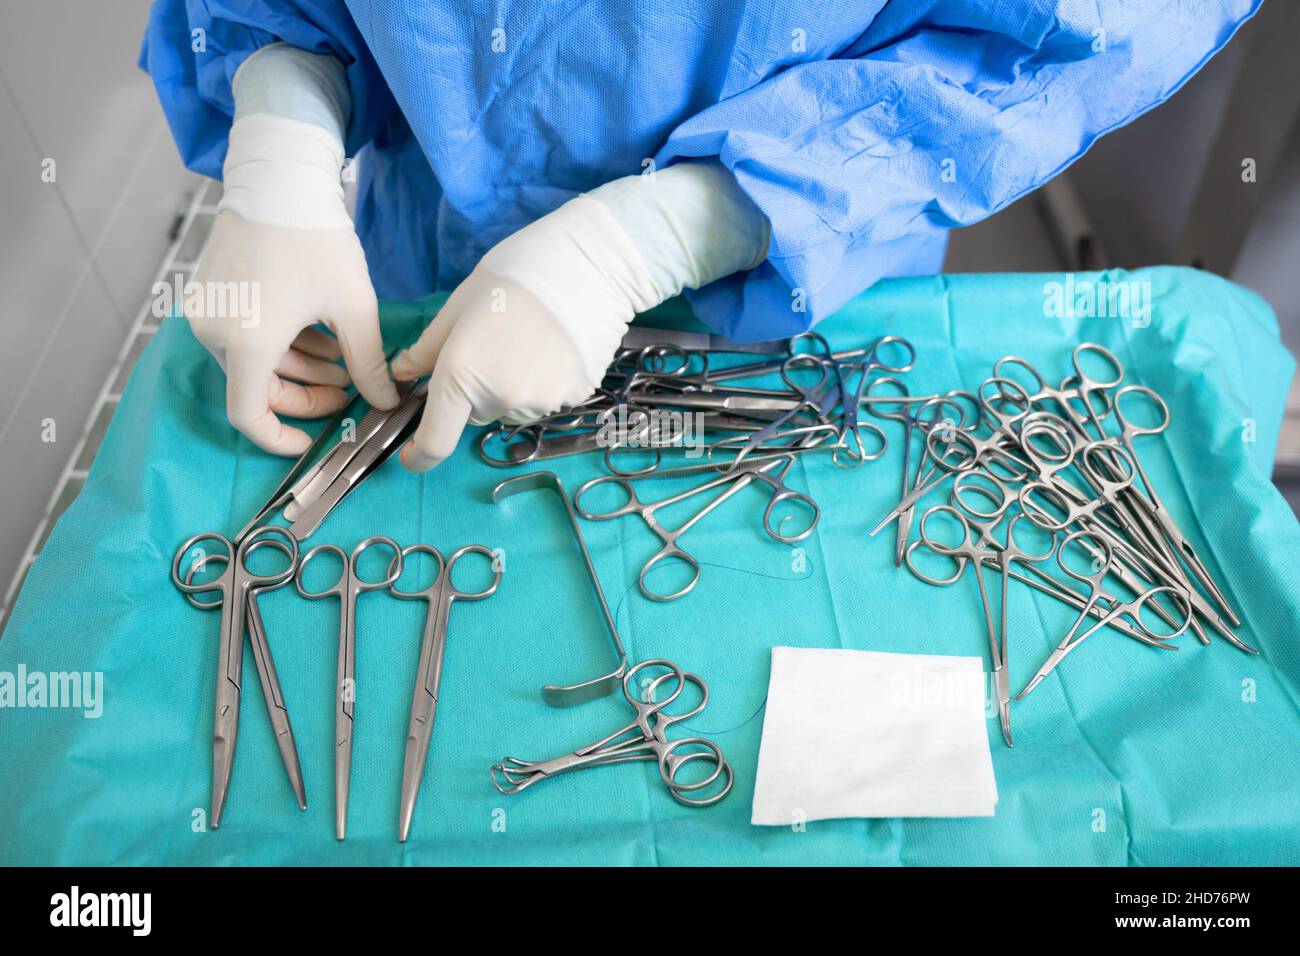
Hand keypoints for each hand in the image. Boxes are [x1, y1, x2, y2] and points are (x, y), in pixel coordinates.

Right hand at [187, 210, 398, 454]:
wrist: (279, 177)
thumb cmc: (317, 240)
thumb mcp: (353, 307)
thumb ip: (369, 364)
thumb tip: (389, 402)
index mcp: (245, 343)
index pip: (249, 416)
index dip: (279, 437)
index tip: (309, 440)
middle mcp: (215, 332)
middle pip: (256, 389)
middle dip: (306, 394)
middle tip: (349, 386)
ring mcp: (207, 311)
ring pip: (253, 362)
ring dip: (298, 368)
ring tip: (344, 357)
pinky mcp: (208, 293)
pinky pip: (242, 336)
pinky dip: (279, 344)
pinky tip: (320, 333)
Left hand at [391, 196, 653, 470]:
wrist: (588, 266)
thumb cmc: (514, 275)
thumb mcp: (458, 306)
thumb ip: (428, 349)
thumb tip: (403, 374)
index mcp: (461, 375)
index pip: (436, 441)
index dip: (420, 456)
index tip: (413, 455)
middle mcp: (499, 399)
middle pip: (476, 412)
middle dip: (474, 391)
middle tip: (492, 345)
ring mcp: (540, 402)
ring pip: (512, 407)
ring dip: (510, 387)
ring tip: (528, 340)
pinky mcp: (573, 398)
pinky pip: (545, 399)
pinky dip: (543, 381)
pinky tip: (553, 347)